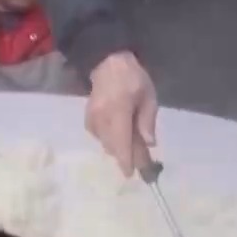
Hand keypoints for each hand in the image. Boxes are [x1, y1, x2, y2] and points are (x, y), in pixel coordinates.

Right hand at [87, 51, 157, 176]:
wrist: (108, 62)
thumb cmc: (133, 78)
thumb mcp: (148, 96)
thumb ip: (147, 121)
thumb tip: (149, 144)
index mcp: (118, 111)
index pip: (121, 142)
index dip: (126, 160)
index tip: (130, 174)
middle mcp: (101, 118)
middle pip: (113, 146)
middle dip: (126, 157)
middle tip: (142, 162)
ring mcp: (92, 118)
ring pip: (105, 143)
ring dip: (119, 148)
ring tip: (133, 146)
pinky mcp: (88, 119)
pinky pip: (99, 137)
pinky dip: (110, 140)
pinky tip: (119, 133)